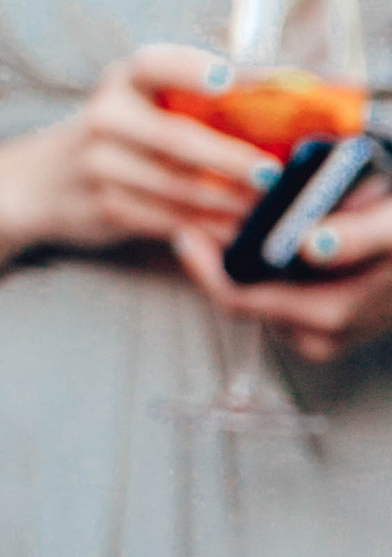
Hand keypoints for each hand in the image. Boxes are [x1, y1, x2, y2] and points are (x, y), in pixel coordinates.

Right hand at [18, 44, 282, 254]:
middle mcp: (105, 118)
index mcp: (123, 81)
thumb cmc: (119, 132)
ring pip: (177, 188)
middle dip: (230, 159)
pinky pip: (168, 221)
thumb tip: (287, 79)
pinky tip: (239, 231)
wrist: (41, 181)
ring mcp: (100, 166)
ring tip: (270, 208)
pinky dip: (209, 228)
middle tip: (274, 172)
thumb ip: (202, 90)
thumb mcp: (140, 98)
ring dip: (229, 201)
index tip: (224, 79)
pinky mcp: (106, 208)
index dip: (188, 69)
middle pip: (176, 139)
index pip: (152, 65)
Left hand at [174, 176, 391, 365]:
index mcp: (328, 312)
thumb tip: (313, 245)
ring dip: (240, 266)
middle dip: (219, 262)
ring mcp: (317, 335)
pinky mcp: (318, 328)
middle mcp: (318, 335)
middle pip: (240, 301)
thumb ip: (357, 237)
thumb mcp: (391, 229)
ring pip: (254, 302)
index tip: (185, 233)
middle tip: (201, 220)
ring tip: (229, 226)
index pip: (239, 299)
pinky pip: (273, 300)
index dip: (205, 267)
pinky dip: (262, 273)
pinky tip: (260, 242)